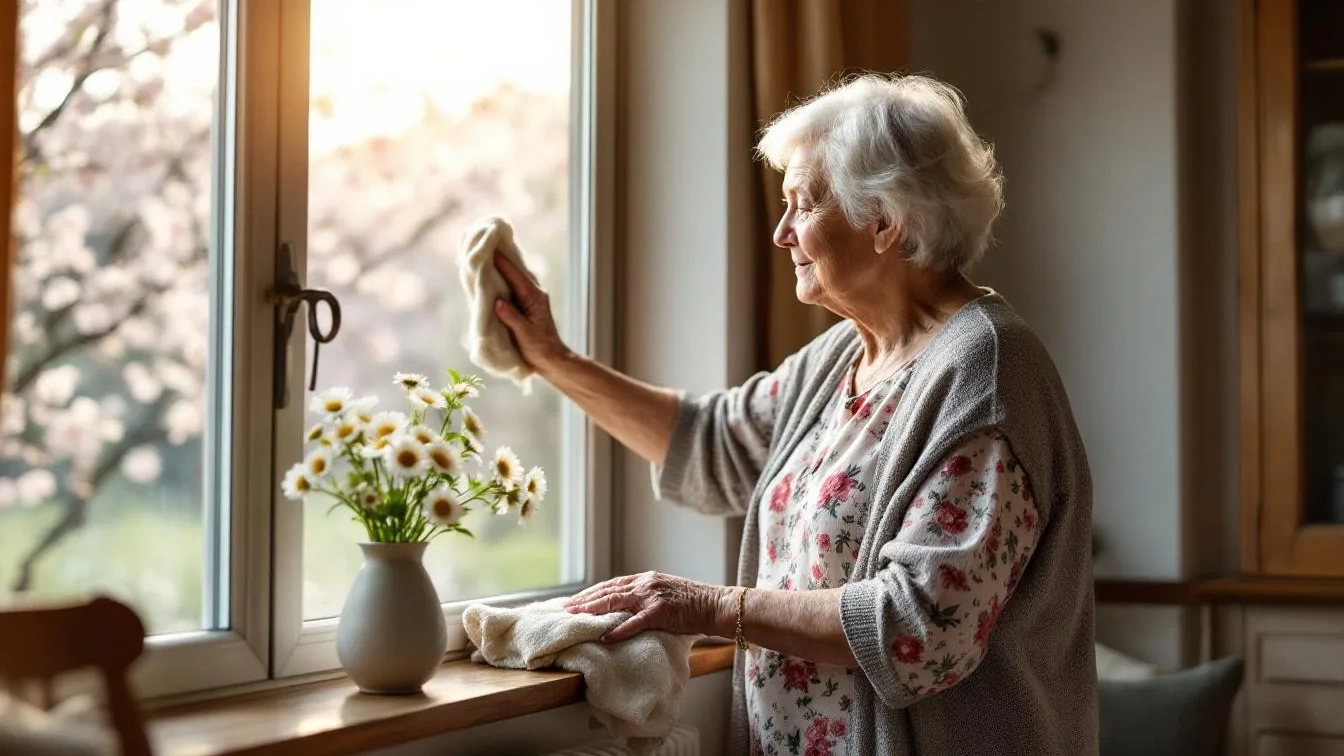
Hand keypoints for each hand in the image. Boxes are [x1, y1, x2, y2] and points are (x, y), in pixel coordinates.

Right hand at [492, 254, 571, 373]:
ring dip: (500, 267)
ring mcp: (530, 298)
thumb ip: (512, 318)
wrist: (553, 359)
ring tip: (485, 255)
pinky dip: (502, 279)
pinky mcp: (526, 304)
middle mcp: (533, 293)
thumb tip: (498, 303)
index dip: (501, 261)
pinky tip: (492, 276)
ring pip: (513, 278)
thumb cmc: (540, 349)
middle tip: (484, 244)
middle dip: (500, 258)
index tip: (488, 247)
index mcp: (534, 297)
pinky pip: (512, 287)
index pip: (515, 275)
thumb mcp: (525, 335)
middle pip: (514, 271)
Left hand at [564, 571, 733, 643]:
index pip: (612, 584)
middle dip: (585, 599)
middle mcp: (646, 583)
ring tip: (576, 617)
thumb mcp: (665, 593)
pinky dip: (619, 629)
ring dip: (594, 609)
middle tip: (566, 608)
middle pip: (608, 590)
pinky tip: (605, 636)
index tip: (575, 600)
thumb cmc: (693, 604)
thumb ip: (646, 598)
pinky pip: (635, 622)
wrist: (716, 605)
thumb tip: (625, 610)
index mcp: (647, 579)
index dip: (592, 592)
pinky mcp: (661, 612)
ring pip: (616, 601)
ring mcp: (653, 596)